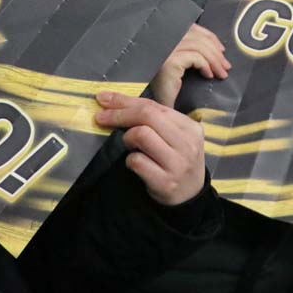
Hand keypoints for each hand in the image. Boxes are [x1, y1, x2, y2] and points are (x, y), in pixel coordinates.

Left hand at [94, 91, 205, 205]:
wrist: (190, 195)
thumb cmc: (176, 159)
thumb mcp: (176, 135)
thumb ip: (158, 114)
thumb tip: (120, 96)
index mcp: (190, 127)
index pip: (154, 105)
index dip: (125, 101)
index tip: (104, 99)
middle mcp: (187, 143)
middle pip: (147, 115)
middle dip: (119, 114)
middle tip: (101, 118)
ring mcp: (177, 163)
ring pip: (141, 135)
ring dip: (127, 138)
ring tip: (129, 145)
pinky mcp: (165, 182)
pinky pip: (137, 161)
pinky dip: (130, 160)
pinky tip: (135, 163)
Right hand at [149, 23, 229, 107]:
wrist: (158, 108)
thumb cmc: (168, 89)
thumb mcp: (183, 65)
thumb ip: (194, 51)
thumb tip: (218, 48)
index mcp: (165, 39)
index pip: (191, 27)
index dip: (209, 36)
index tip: (221, 49)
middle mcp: (163, 42)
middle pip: (197, 37)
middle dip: (215, 51)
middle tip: (226, 66)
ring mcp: (165, 51)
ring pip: (199, 46)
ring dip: (214, 60)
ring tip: (221, 73)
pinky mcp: (169, 62)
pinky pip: (196, 57)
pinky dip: (206, 65)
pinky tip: (209, 75)